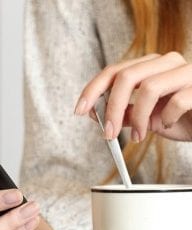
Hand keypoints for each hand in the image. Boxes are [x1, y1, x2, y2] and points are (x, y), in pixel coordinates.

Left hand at [75, 52, 191, 141]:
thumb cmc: (180, 118)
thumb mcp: (145, 119)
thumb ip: (124, 114)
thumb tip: (97, 115)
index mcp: (149, 66)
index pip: (113, 71)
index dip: (92, 90)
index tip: (80, 111)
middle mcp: (166, 63)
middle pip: (126, 76)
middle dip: (111, 108)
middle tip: (108, 134)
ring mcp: (186, 71)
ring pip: (149, 87)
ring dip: (138, 118)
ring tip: (139, 136)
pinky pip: (177, 101)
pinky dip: (166, 119)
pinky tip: (167, 126)